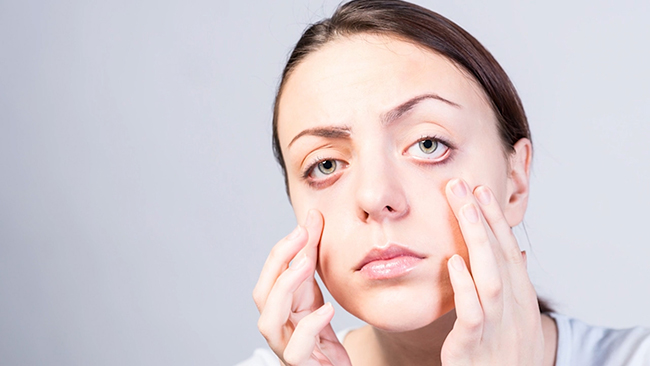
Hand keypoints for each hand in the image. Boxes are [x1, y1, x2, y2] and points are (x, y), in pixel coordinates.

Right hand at [253, 209, 351, 365]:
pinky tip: (327, 310)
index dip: (283, 250)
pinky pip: (296, 349)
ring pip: (269, 321)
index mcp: (280, 306)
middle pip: (262, 294)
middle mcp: (278, 326)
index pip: (270, 275)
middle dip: (278, 262)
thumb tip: (313, 216)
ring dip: (284, 288)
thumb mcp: (317, 291)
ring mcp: (286, 347)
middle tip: (301, 237)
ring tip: (306, 264)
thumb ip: (312, 257)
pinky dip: (308, 327)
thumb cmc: (321, 333)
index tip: (303, 225)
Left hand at [441, 179, 544, 364]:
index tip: (479, 190)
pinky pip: (472, 315)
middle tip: (463, 185)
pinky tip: (453, 262)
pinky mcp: (474, 349)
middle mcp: (514, 312)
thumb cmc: (505, 356)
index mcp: (522, 301)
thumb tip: (516, 251)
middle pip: (500, 257)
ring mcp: (497, 330)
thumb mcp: (515, 320)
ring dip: (478, 241)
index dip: (495, 220)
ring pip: (491, 279)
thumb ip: (511, 286)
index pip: (508, 252)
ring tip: (464, 208)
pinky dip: (465, 287)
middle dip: (484, 219)